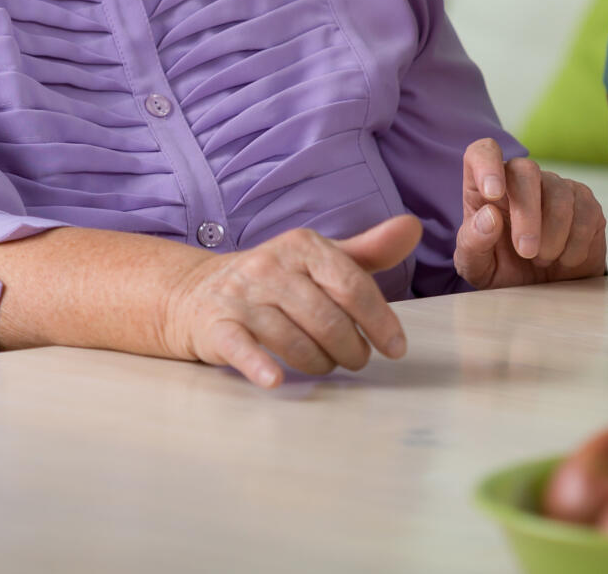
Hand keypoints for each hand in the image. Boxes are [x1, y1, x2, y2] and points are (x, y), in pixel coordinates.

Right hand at [163, 214, 421, 388]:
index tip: (396, 349)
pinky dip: (259, 365)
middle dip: (350, 348)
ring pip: (294, 340)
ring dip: (319, 363)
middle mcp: (271, 265)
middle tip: (356, 360)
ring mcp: (241, 295)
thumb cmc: (275, 280)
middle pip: (327, 318)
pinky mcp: (216, 325)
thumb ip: (368, 250)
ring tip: (325, 365)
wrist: (195, 292)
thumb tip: (413, 228)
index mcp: (303, 245)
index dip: (380, 321)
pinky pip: (242, 347)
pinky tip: (274, 380)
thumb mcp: (319, 260)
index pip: (352, 285)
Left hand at [455, 138, 606, 286]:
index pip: (482, 152)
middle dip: (527, 214)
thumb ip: (474, 243)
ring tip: (542, 260)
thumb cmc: (505, 272)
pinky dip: (574, 246)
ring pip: (559, 195)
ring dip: (552, 237)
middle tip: (526, 252)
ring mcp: (556, 187)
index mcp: (485, 189)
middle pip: (526, 170)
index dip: (486, 164)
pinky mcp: (585, 202)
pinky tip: (564, 259)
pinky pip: (585, 214)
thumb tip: (489, 216)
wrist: (545, 293)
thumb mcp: (478, 268)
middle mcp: (521, 180)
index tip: (492, 193)